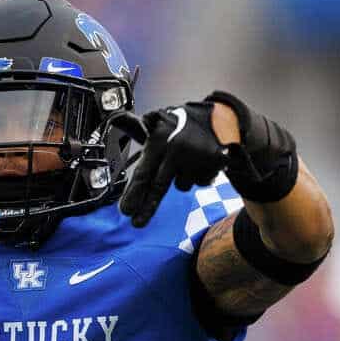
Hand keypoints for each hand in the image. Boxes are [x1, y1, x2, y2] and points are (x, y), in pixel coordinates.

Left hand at [115, 100, 227, 226]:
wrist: (218, 117)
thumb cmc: (182, 124)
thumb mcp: (158, 123)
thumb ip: (140, 132)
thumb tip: (121, 129)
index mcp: (160, 140)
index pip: (144, 173)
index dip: (134, 194)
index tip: (125, 211)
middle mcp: (176, 150)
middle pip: (158, 188)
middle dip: (146, 208)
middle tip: (136, 223)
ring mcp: (196, 159)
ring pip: (182, 186)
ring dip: (181, 179)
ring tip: (186, 160)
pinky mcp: (213, 165)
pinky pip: (200, 183)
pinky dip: (198, 177)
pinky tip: (200, 162)